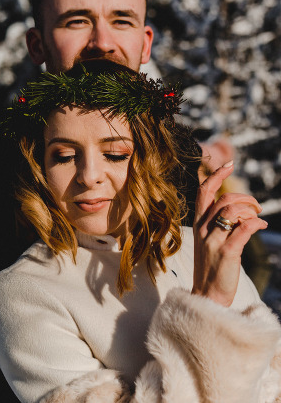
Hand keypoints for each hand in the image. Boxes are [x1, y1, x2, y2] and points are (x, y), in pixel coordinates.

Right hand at [191, 161, 267, 305]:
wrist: (207, 294)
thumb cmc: (212, 267)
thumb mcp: (209, 241)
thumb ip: (218, 223)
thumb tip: (241, 209)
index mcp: (198, 224)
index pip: (203, 192)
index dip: (216, 175)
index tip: (230, 164)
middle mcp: (203, 229)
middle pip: (222, 199)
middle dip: (244, 197)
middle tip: (257, 206)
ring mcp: (213, 240)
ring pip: (232, 211)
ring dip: (251, 210)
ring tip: (259, 217)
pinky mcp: (227, 252)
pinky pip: (243, 228)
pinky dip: (256, 223)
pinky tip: (262, 225)